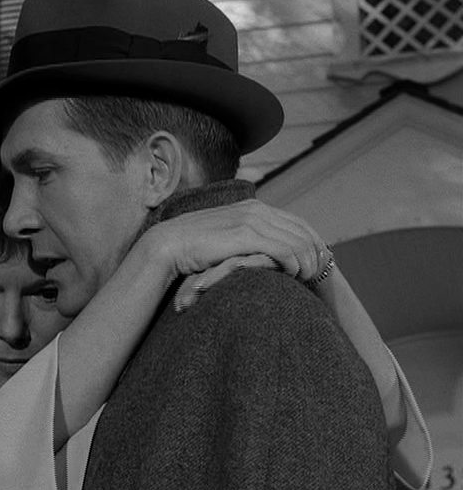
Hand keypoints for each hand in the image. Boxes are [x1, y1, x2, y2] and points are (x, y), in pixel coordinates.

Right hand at [141, 199, 328, 310]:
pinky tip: (293, 277)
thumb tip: (259, 253)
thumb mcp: (224, 238)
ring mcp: (251, 220)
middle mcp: (256, 209)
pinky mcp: (246, 234)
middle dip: (316, 255)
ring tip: (308, 281)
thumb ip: (243, 239)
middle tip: (320, 277)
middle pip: (303, 231)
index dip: (314, 243)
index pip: (297, 223)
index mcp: (253, 207)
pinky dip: (294, 264)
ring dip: (308, 263)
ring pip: (298, 242)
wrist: (169, 244)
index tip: (320, 263)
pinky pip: (284, 250)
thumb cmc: (193, 247)